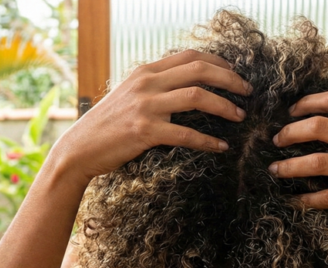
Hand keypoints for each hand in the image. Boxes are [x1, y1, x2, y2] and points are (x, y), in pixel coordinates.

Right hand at [52, 50, 250, 183]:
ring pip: (197, 97)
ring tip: (239, 117)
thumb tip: (183, 86)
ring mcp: (146, 106)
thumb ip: (153, 87)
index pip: (190, 57)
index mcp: (145, 72)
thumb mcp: (128, 96)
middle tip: (248, 91)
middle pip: (200, 70)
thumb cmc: (106, 126)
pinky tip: (220, 146)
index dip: (219, 62)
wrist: (79, 149)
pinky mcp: (145, 131)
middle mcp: (147, 83)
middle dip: (230, 79)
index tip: (235, 73)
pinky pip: (186, 133)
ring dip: (225, 106)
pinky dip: (208, 141)